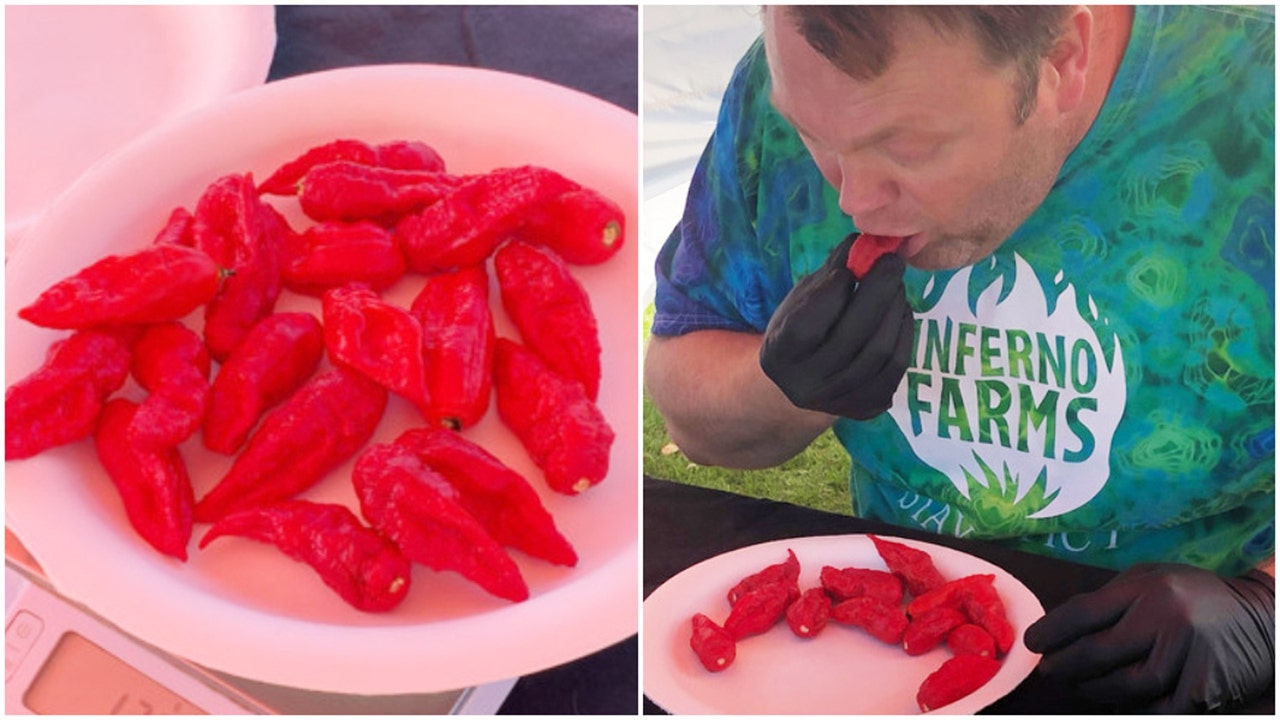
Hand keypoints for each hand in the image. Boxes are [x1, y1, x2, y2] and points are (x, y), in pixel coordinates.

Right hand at [758, 233, 912, 419]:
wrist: (803, 381)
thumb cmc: (801, 327)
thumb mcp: (802, 298)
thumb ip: (830, 272)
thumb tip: (863, 242)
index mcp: (779, 355)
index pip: (805, 326)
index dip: (830, 295)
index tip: (849, 268)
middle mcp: (804, 386)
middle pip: (850, 338)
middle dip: (876, 293)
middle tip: (891, 263)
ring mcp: (837, 402)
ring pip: (879, 353)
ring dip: (894, 312)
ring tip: (896, 288)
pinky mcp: (865, 409)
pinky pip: (895, 368)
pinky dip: (902, 334)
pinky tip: (898, 313)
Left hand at [1024, 563, 1274, 712]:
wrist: (1261, 617)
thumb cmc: (1192, 595)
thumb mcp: (1151, 580)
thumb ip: (1111, 601)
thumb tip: (1061, 629)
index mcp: (1149, 588)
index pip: (1084, 613)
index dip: (1052, 631)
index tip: (1032, 643)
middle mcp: (1167, 619)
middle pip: (1099, 652)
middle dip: (1065, 665)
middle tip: (1049, 671)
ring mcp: (1189, 655)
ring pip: (1127, 686)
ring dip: (1095, 690)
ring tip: (1079, 686)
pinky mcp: (1207, 688)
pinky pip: (1159, 707)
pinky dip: (1134, 707)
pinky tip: (1119, 701)